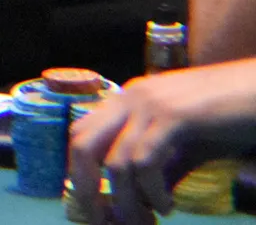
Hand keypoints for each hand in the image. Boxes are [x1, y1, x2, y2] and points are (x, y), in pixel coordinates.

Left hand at [68, 60, 255, 224]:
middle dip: (86, 189)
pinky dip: (152, 193)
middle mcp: (131, 98)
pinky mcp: (174, 116)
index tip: (94, 206)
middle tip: (104, 220)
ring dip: (126, 202)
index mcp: (128, 100)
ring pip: (116, 162)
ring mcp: (150, 104)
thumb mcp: (186, 143)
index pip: (81, 135)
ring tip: (145, 222)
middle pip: (82, 145)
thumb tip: (141, 201)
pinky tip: (167, 207)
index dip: (80, 173)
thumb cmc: (230, 116)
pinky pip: (146, 162)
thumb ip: (162, 166)